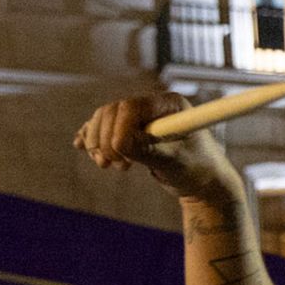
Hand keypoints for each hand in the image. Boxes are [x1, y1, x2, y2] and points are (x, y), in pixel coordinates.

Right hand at [73, 92, 236, 199]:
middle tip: (112, 165)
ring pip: (104, 120)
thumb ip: (148, 150)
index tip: (119, 156)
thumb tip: (118, 143)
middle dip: (104, 139)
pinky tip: (82, 147)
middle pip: (112, 112)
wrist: (202, 180)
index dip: (118, 130)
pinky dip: (92, 138)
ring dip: (98, 143)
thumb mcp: (175, 162)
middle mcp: (154, 105)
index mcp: (170, 104)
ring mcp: (141, 116)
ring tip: (107, 165)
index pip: (131, 106)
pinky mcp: (131, 129)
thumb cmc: (197, 169)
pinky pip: (104, 127)